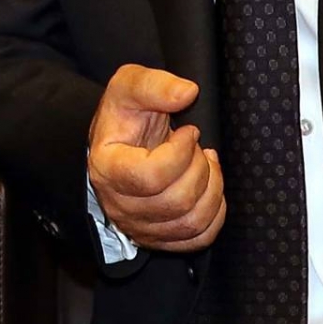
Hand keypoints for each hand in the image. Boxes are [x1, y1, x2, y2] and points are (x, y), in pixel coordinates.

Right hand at [87, 64, 224, 251]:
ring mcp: (138, 225)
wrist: (120, 142)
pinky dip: (214, 213)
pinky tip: (209, 187)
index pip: (151, 176)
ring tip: (205, 164)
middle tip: (196, 147)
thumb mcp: (130, 86)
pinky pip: (198, 238)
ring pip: (191, 223)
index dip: (181, 153)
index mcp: (107, 168)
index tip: (188, 131)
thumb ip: (155, 85)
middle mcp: (119, 204)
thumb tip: (187, 93)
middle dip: (200, 168)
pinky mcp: (158, 237)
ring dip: (212, 189)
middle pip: (177, 201)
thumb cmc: (124, 116)